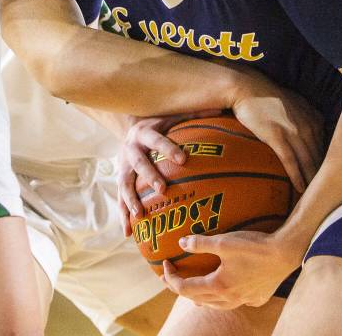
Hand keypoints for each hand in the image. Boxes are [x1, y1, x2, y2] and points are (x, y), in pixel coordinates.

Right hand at [116, 110, 222, 235]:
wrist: (129, 128)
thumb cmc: (159, 124)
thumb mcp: (173, 116)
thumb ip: (196, 114)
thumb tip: (222, 109)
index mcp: (145, 133)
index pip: (157, 140)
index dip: (168, 148)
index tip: (183, 159)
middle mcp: (131, 149)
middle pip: (139, 163)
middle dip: (150, 176)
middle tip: (163, 189)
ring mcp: (122, 166)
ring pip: (124, 184)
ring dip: (130, 200)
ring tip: (139, 216)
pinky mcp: (120, 180)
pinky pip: (119, 199)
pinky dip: (122, 216)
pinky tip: (127, 233)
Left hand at [161, 229, 304, 308]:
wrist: (286, 253)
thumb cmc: (255, 246)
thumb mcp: (224, 241)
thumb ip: (200, 243)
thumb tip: (181, 242)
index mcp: (218, 286)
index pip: (184, 288)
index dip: (170, 278)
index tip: (165, 265)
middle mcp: (229, 299)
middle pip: (196, 299)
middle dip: (180, 287)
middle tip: (171, 275)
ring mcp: (244, 301)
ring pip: (215, 305)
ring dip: (200, 295)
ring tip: (193, 286)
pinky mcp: (256, 298)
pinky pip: (234, 302)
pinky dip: (222, 296)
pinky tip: (226, 288)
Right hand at [229, 80, 324, 193]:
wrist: (248, 88)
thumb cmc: (269, 96)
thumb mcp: (296, 103)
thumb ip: (308, 117)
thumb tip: (316, 130)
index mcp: (314, 119)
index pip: (328, 147)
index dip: (331, 165)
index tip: (333, 180)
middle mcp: (308, 126)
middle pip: (321, 157)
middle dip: (326, 176)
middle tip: (331, 195)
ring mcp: (293, 131)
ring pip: (308, 162)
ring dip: (313, 181)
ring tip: (317, 198)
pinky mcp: (277, 136)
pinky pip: (290, 161)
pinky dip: (297, 176)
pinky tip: (301, 189)